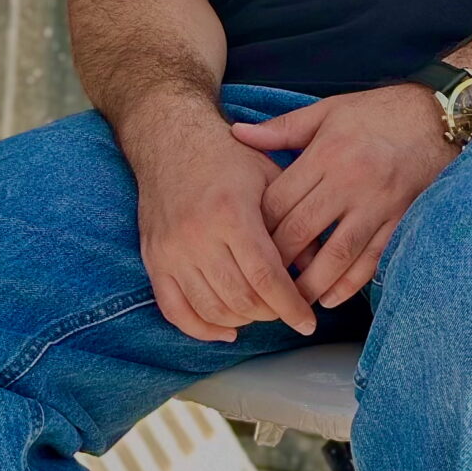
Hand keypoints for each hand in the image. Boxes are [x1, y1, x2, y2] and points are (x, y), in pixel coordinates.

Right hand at [129, 106, 318, 344]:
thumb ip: (294, 224)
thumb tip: (317, 268)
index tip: (308, 322)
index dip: (290, 306)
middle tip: (287, 310)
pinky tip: (227, 329)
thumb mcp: (270, 179)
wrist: (171, 141)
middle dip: (271, 314)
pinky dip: (202, 328)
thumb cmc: (227, 158)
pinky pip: (175, 310)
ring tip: (262, 312)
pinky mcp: (154, 260)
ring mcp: (171, 251)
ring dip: (243, 321)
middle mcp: (197, 236)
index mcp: (230, 213)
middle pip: (241, 299)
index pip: (266, 277)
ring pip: (212, 310)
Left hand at [230, 85, 452, 308]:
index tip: (242, 244)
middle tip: (256, 280)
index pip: (280, 200)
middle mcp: (350, 181)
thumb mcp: (328, 111)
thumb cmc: (378, 112)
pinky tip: (330, 297)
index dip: (257, 227)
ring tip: (290, 301)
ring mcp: (378, 204)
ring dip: (310, 282)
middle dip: (276, 260)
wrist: (437, 116)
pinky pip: (372, 259)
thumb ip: (283, 128)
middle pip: (302, 230)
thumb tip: (237, 133)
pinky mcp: (401, 219)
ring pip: (336, 253)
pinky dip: (350, 283)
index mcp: (327, 153)